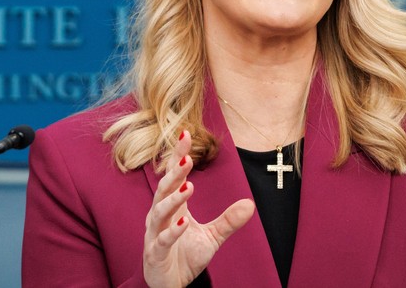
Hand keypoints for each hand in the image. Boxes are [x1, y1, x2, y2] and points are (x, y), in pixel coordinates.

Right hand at [142, 130, 254, 286]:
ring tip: (189, 186)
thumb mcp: (212, 237)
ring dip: (173, 198)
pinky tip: (185, 223)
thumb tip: (250, 204)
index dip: (177, 155)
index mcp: (172, 208)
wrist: (172, 286)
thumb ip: (228, 221)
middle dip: (174, 172)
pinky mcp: (155, 253)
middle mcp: (160, 216)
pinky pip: (162, 240)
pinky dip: (173, 231)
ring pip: (160, 211)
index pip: (173, 176)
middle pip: (164, 188)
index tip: (186, 134)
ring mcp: (155, 234)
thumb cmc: (185, 257)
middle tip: (187, 157)